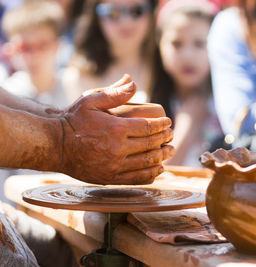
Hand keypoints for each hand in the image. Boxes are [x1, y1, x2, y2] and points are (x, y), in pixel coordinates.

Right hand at [58, 75, 174, 184]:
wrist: (55, 146)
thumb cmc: (73, 120)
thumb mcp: (90, 100)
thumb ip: (114, 93)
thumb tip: (134, 82)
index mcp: (116, 128)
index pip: (148, 127)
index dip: (162, 125)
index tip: (168, 122)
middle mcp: (118, 148)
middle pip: (151, 145)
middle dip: (165, 139)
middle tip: (171, 135)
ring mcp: (115, 166)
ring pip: (147, 163)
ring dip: (163, 156)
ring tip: (170, 151)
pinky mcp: (110, 178)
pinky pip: (137, 179)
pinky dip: (151, 174)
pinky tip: (158, 169)